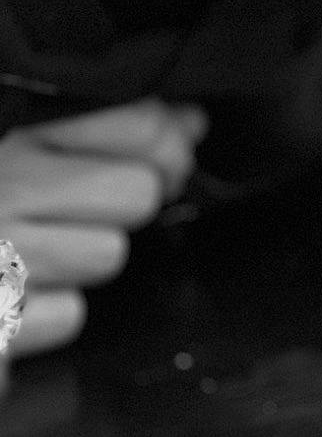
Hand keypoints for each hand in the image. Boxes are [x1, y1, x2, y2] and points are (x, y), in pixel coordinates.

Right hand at [0, 100, 205, 366]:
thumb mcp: (25, 151)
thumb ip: (108, 129)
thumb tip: (189, 123)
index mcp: (13, 133)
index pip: (134, 120)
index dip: (161, 141)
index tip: (158, 154)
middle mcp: (5, 185)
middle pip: (137, 192)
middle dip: (120, 207)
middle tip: (73, 212)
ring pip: (107, 254)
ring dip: (77, 262)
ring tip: (25, 255)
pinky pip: (69, 315)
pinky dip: (44, 315)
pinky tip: (9, 298)